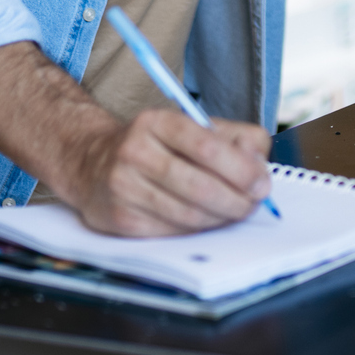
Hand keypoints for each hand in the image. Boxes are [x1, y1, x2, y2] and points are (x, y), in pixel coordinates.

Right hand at [64, 109, 273, 237]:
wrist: (92, 163)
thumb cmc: (156, 146)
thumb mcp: (193, 127)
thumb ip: (235, 138)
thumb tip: (259, 164)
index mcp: (157, 122)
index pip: (206, 146)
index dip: (241, 170)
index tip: (262, 184)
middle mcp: (135, 151)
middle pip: (199, 185)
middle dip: (236, 201)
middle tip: (253, 205)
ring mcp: (123, 186)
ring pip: (188, 214)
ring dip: (220, 219)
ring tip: (233, 213)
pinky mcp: (119, 218)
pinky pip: (171, 232)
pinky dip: (197, 231)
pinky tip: (205, 221)